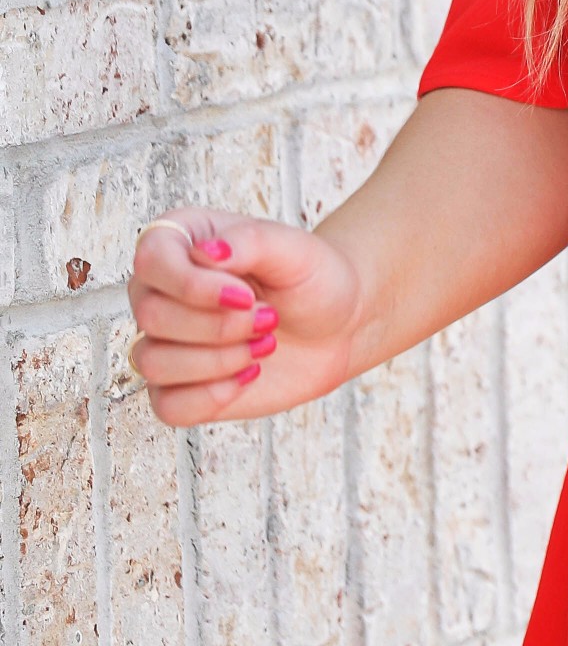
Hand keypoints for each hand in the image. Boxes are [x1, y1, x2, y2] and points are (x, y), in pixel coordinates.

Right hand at [124, 207, 365, 424]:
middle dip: (218, 326)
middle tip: (268, 319)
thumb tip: (205, 252)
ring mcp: (166, 340)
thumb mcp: (294, 248)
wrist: (338, 326)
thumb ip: (249, 240)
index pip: (150, 261)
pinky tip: (248, 376)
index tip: (247, 295)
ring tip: (263, 345)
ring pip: (152, 362)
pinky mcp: (179, 386)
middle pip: (150, 315)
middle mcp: (163, 290)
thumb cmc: (312, 279)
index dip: (193, 286)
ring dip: (217, 361)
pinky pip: (166, 405)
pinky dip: (211, 397)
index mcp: (181, 242)